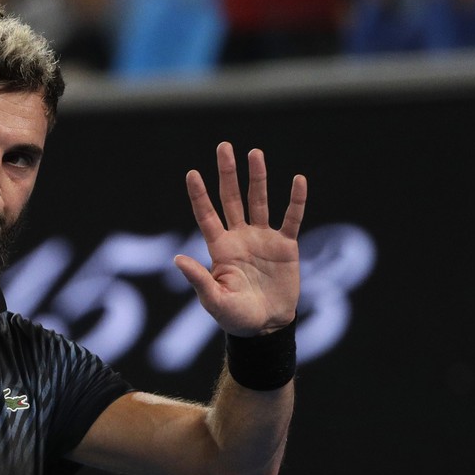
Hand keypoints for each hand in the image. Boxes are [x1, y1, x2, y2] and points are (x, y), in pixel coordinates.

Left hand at [174, 142, 307, 337]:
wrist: (266, 327)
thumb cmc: (235, 317)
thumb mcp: (214, 300)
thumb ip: (199, 279)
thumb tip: (176, 259)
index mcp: (220, 249)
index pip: (207, 215)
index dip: (199, 195)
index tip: (192, 173)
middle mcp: (240, 238)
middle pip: (231, 199)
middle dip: (227, 174)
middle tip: (224, 147)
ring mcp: (263, 239)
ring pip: (259, 201)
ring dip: (257, 178)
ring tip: (255, 153)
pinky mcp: (286, 246)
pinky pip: (292, 218)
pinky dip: (296, 200)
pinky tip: (298, 180)